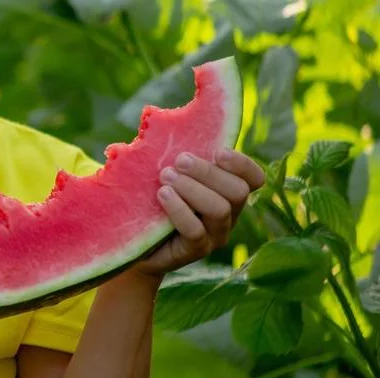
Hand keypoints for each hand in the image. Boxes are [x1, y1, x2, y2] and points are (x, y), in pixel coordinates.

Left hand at [132, 148, 264, 279]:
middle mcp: (229, 215)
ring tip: (166, 177)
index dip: (242, 164)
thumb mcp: (168, 174)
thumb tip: (159, 115)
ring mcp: (215, 235)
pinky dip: (179, 210)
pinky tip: (162, 195)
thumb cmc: (151, 200)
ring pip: (220, 210)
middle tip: (180, 160)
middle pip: (238, 191)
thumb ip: (176, 155)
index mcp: (227, 192)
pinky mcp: (196, 251)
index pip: (253, 179)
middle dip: (209, 172)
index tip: (219, 151)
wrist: (135, 242)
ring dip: (193, 188)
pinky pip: (195, 231)